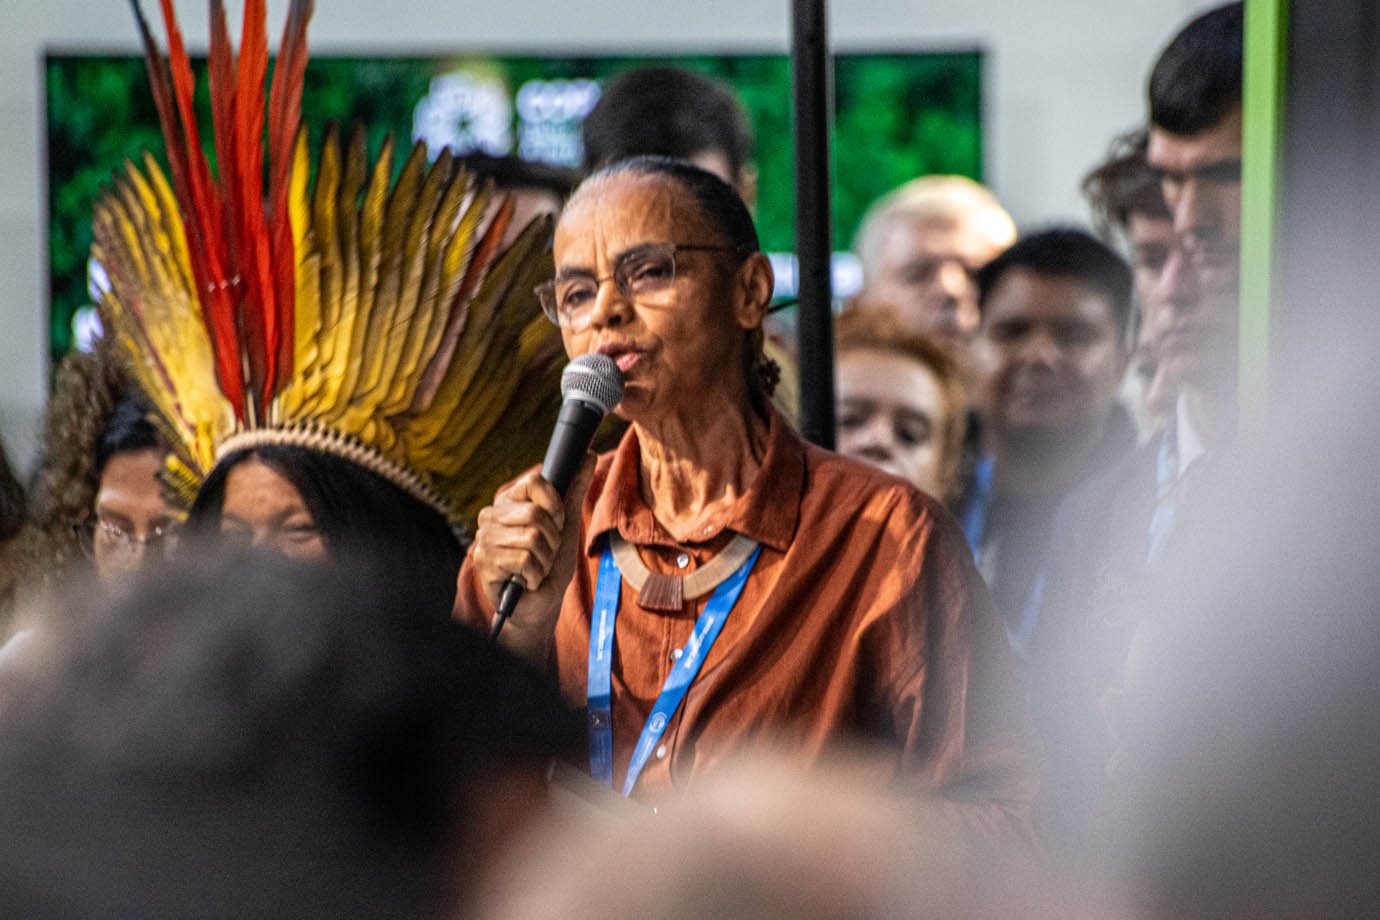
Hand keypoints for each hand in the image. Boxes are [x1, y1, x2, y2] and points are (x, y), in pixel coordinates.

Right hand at [471, 456, 593, 653]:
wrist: (540, 604)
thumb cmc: (551, 563)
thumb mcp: (567, 523)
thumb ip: (574, 488)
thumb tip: (588, 455)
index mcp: (508, 501)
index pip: (535, 482)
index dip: (555, 506)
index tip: (556, 524)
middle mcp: (491, 515)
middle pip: (536, 512)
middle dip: (552, 538)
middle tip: (545, 552)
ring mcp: (484, 538)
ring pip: (532, 537)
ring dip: (545, 559)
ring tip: (536, 567)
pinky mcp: (483, 561)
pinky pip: (524, 560)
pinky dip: (535, 574)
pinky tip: (527, 579)